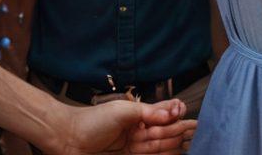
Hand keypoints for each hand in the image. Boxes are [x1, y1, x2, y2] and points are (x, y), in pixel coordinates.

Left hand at [60, 98, 194, 153]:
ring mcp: (134, 148)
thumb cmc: (93, 121)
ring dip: (170, 143)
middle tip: (192, 128)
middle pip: (164, 131)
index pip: (162, 113)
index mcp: (137, 115)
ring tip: (186, 140)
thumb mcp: (122, 111)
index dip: (175, 112)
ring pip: (158, 147)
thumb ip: (147, 112)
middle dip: (176, 129)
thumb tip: (170, 114)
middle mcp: (138, 131)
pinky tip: (172, 153)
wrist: (68, 139)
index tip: (185, 112)